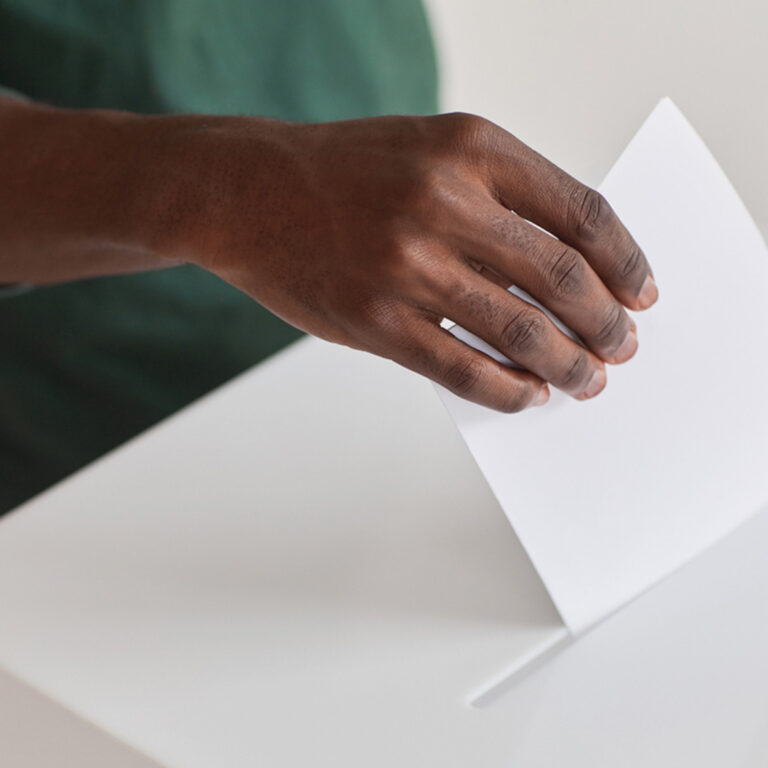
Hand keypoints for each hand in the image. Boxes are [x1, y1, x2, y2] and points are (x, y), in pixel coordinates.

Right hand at [151, 113, 657, 411]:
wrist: (246, 192)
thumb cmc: (343, 172)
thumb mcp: (431, 150)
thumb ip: (499, 197)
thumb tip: (563, 273)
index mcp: (471, 149)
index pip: (581, 211)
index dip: (625, 260)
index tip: (642, 292)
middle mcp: (445, 203)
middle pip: (562, 278)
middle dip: (606, 323)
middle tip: (624, 347)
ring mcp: (409, 267)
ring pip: (521, 332)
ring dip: (569, 365)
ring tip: (588, 381)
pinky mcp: (377, 322)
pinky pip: (464, 368)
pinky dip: (508, 389)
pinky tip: (528, 395)